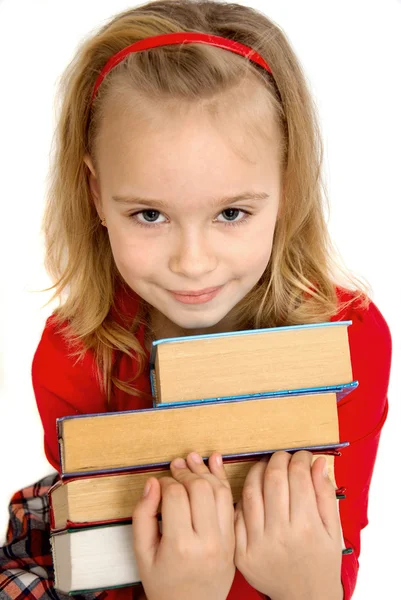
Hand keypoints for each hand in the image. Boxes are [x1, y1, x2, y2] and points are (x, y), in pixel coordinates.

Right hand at [132, 451, 234, 599]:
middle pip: (200, 489)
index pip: (176, 496)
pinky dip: (224, 480)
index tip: (161, 483)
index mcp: (181, 546)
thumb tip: (154, 483)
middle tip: (176, 466)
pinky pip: (231, 502)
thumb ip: (143, 515)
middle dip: (186, 472)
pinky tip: (215, 464)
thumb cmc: (164, 584)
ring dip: (206, 471)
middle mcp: (207, 541)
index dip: (166, 482)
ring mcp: (225, 540)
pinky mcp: (234, 539)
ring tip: (192, 460)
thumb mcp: (142, 554)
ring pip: (220, 491)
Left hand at [234, 450, 342, 599]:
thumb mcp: (334, 530)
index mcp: (307, 527)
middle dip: (278, 459)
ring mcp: (258, 544)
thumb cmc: (322, 562)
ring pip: (251, 492)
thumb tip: (317, 462)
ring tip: (265, 466)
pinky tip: (253, 490)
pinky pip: (237, 515)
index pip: (298, 477)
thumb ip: (325, 494)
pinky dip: (243, 497)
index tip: (302, 456)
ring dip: (257, 471)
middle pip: (273, 479)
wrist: (305, 598)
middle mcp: (280, 535)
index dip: (300, 459)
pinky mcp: (241, 553)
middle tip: (283, 456)